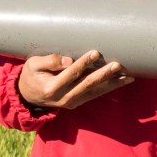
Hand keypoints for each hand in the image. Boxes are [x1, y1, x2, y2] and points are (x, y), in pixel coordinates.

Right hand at [17, 50, 131, 110]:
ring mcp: (72, 102)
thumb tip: (68, 60)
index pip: (70, 73)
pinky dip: (110, 88)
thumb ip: (49, 61)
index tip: (95, 53)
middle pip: (87, 84)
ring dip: (113, 84)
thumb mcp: (32, 65)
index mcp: (51, 88)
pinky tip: (123, 81)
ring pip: (95, 92)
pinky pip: (95, 95)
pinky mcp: (78, 102)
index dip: (83, 63)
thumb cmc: (31, 75)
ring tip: (128, 75)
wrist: (28, 96)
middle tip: (117, 65)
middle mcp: (63, 97)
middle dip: (103, 75)